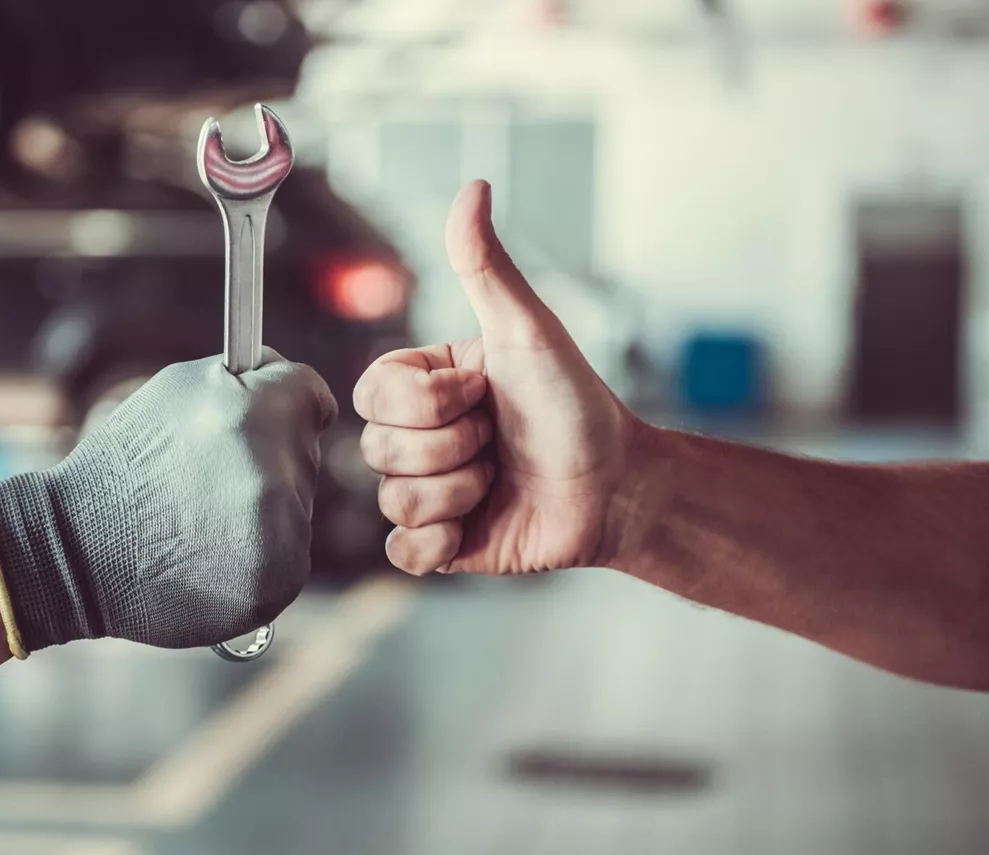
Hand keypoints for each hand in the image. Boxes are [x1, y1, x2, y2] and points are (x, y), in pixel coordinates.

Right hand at [0, 350, 336, 649]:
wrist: (77, 551)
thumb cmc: (126, 464)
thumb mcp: (177, 390)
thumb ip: (246, 378)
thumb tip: (292, 378)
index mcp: (255, 412)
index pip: (313, 394)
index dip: (289, 403)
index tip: (269, 419)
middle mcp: (275, 472)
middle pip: (306, 452)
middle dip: (270, 457)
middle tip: (208, 478)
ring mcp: (281, 533)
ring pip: (299, 506)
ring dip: (266, 508)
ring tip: (203, 518)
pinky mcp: (278, 580)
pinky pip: (290, 554)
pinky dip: (261, 555)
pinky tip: (211, 554)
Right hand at [354, 180, 636, 575]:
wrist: (616, 486)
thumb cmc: (576, 404)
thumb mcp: (527, 331)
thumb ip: (485, 267)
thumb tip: (472, 188)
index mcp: (425, 385)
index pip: (372, 392)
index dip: (426, 401)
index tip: (482, 392)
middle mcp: (418, 437)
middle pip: (377, 448)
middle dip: (452, 448)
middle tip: (498, 438)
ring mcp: (427, 491)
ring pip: (393, 500)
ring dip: (460, 491)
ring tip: (499, 477)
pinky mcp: (440, 543)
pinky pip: (402, 551)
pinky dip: (442, 541)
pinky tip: (478, 522)